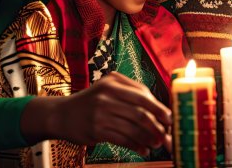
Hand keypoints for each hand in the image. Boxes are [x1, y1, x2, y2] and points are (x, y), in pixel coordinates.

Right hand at [23, 72, 171, 155]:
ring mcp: (100, 113)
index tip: (170, 118)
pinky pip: (122, 139)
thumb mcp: (108, 88)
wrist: (61, 114)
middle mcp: (107, 96)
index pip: (143, 96)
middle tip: (166, 135)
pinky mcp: (96, 130)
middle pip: (140, 113)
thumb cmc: (92, 101)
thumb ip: (131, 92)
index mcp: (113, 82)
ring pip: (132, 128)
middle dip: (157, 126)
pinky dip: (136, 146)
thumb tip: (159, 108)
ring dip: (148, 138)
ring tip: (157, 144)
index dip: (159, 108)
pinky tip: (143, 149)